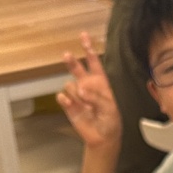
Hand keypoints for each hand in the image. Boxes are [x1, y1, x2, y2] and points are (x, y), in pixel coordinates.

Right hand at [58, 33, 122, 148]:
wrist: (102, 137)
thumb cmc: (110, 120)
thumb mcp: (110, 107)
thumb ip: (96, 97)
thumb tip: (80, 91)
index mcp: (100, 82)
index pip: (94, 62)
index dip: (89, 49)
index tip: (83, 36)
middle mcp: (87, 85)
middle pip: (77, 68)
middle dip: (72, 62)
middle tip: (67, 55)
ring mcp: (77, 95)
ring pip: (69, 85)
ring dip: (76, 93)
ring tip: (85, 105)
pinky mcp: (69, 105)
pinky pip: (62, 97)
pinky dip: (66, 100)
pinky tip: (72, 105)